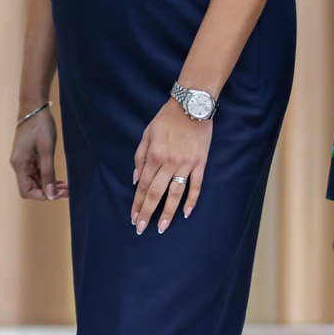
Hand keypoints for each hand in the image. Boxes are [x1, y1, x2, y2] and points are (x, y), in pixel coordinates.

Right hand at [9, 103, 67, 200]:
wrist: (34, 106)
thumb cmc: (40, 125)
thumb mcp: (47, 150)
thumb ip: (48, 173)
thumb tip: (51, 195)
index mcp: (20, 164)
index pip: (27, 192)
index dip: (43, 196)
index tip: (59, 193)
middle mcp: (18, 164)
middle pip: (31, 188)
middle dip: (48, 192)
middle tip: (67, 190)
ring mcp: (22, 160)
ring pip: (34, 181)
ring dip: (49, 185)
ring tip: (66, 186)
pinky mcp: (27, 156)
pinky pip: (36, 172)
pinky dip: (47, 177)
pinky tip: (59, 178)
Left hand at [132, 98, 211, 231]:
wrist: (191, 106)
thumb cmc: (166, 119)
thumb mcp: (147, 134)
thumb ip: (140, 157)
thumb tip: (136, 179)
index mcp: (154, 156)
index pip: (143, 186)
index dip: (137, 203)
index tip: (133, 217)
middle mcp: (168, 163)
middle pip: (156, 193)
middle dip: (147, 212)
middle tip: (141, 229)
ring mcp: (186, 165)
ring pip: (175, 194)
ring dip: (168, 212)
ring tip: (162, 227)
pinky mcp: (200, 163)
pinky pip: (196, 186)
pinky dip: (191, 200)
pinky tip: (185, 213)